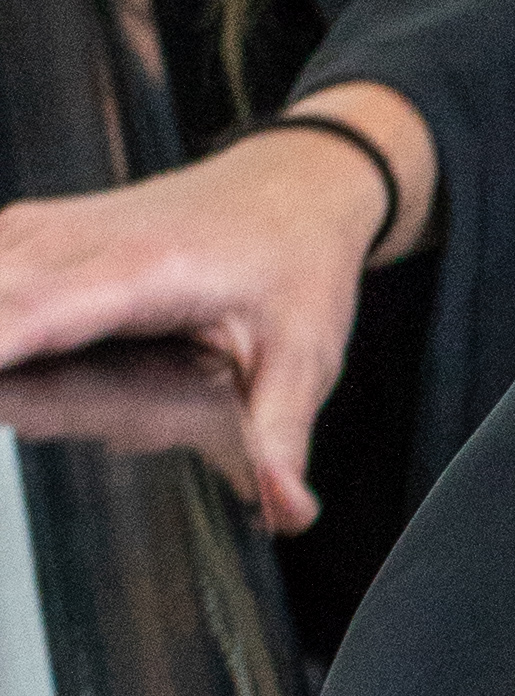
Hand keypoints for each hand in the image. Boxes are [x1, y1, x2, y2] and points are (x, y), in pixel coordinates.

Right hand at [0, 84, 427, 535]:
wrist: (293, 186)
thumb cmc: (295, 262)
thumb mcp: (304, 357)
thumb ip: (279, 436)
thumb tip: (287, 509)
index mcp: (144, 270)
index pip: (36, 312)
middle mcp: (81, 242)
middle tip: (13, 410)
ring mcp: (47, 230)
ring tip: (12, 396)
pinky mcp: (30, 233)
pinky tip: (7, 352)